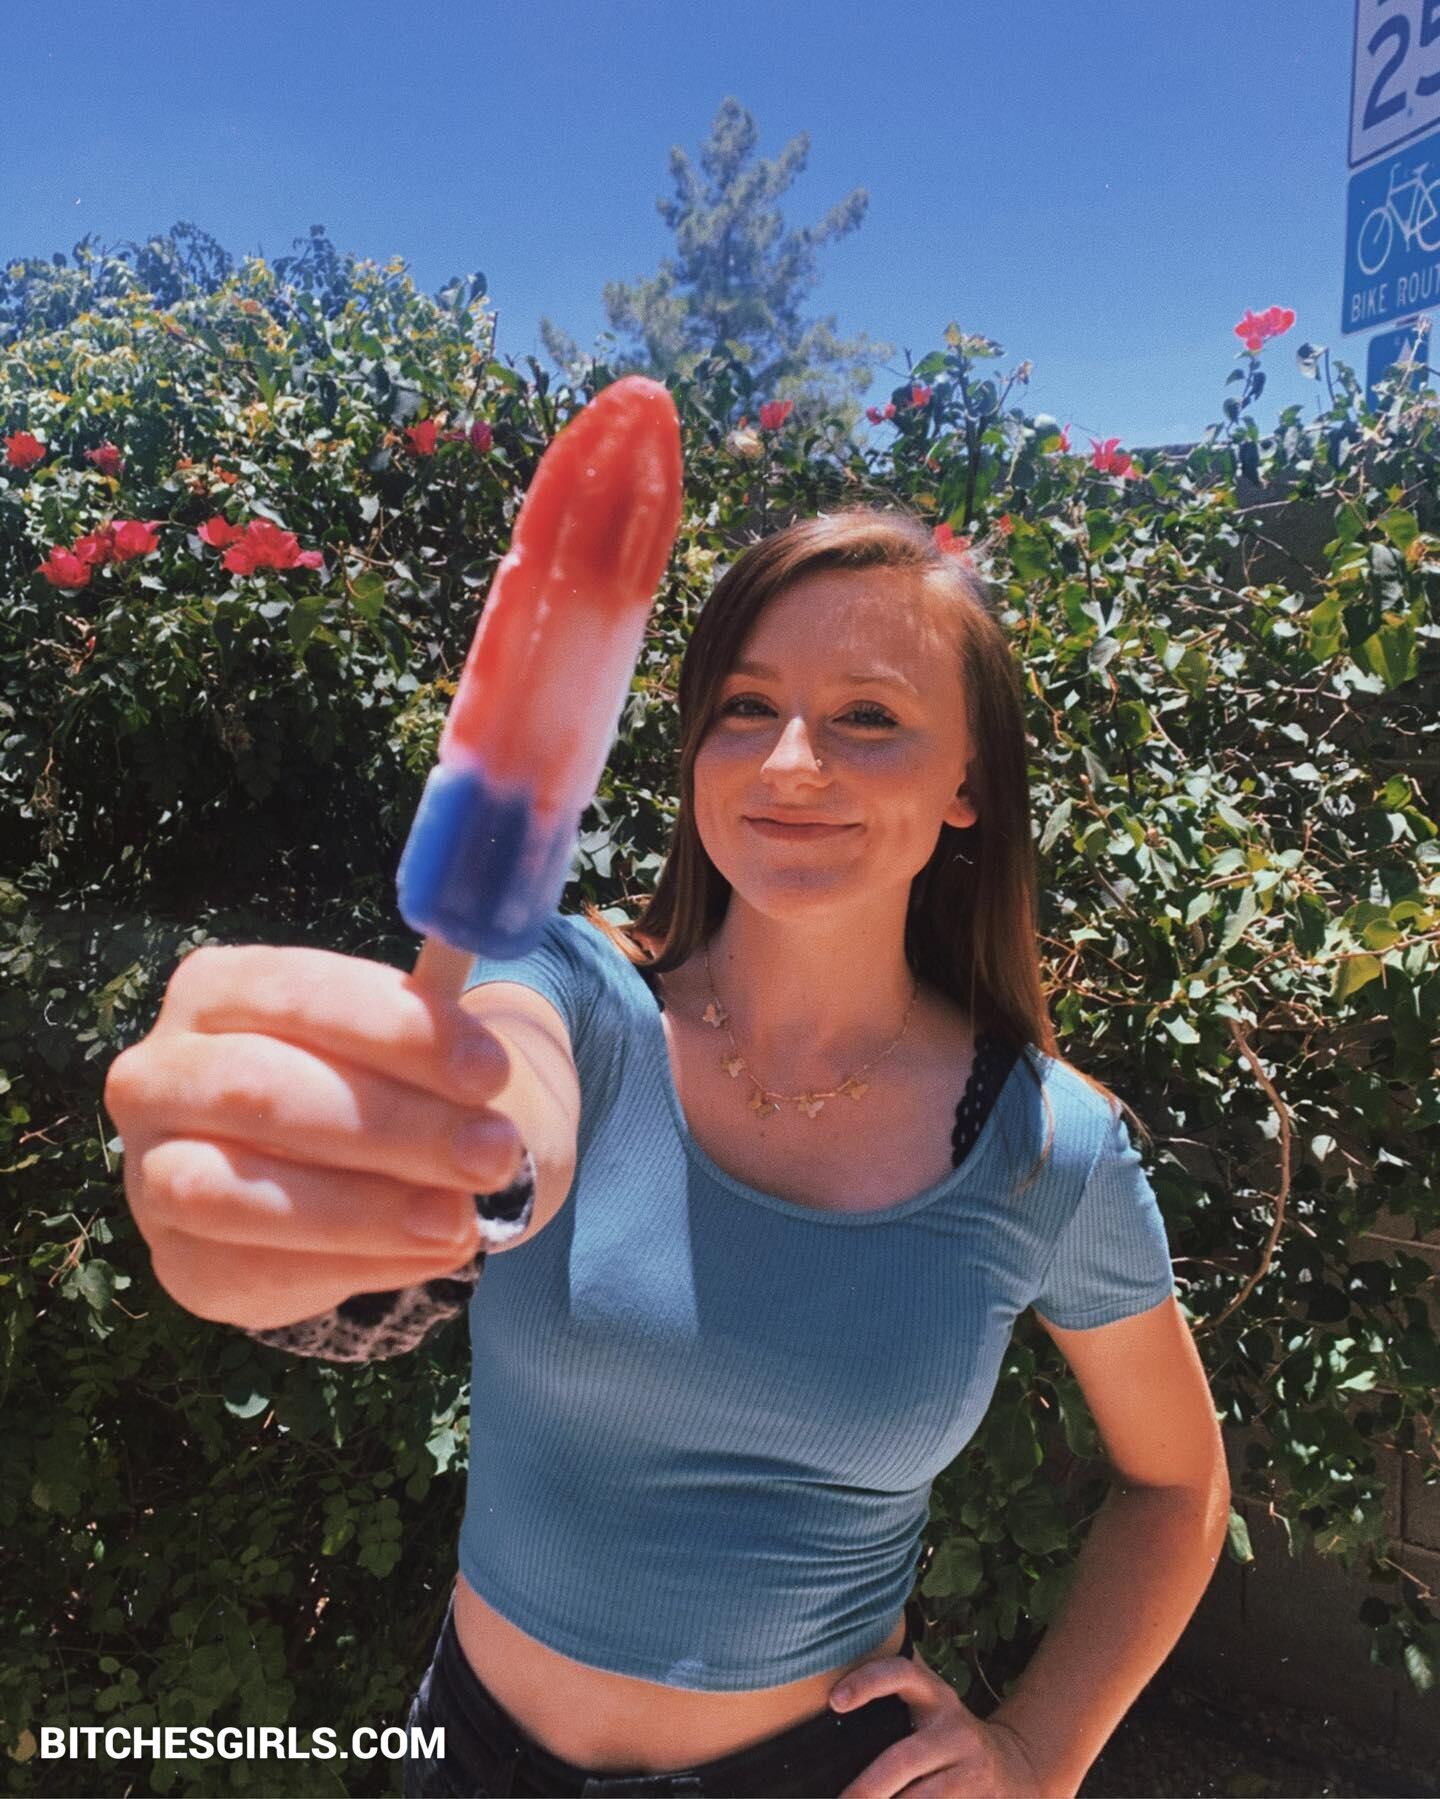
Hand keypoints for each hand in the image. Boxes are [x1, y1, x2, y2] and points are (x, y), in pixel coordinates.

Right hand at [103, 943, 524, 1331]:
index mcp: (216, 989)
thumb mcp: (405, 1045)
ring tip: (460, 1220)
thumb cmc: (369, 1081)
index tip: (490, 1072)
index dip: (398, 1031)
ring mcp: (152, 1170)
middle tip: (493, 1154)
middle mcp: (160, 1073)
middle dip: (393, 1126)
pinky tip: (426, 1253)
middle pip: (260, 1091)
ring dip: (362, 1210)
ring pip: (234, 1193)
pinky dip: (352, 1265)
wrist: (326, 1172)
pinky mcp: (177, 1260)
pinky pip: (253, 1269)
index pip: (299, 993)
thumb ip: (431, 1040)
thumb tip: (482, 1068)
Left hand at [830, 1647, 1044, 1798]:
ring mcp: (971, 1770)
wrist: (1013, 1766)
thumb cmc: (946, 1738)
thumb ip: (890, 1708)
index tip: (834, 1701)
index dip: (868, 1682)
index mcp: (935, 1696)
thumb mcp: (928, 1709)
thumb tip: (828, 1724)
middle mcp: (954, 1730)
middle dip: (867, 1787)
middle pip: (903, 1760)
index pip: (900, 1675)